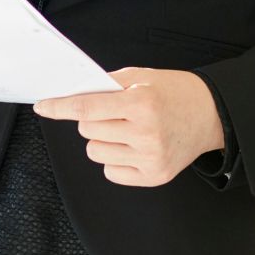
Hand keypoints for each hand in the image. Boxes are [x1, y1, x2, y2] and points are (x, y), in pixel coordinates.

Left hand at [33, 68, 224, 186]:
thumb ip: (108, 84)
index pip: (87, 107)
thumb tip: (73, 94)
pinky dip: (115, 159)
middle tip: (115, 112)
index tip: (43, 106)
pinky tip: (133, 147)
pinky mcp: (154, 177)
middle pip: (88, 130)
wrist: (212, 115)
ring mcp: (150, 158)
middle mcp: (145, 133)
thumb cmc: (175, 92)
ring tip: (126, 130)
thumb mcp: (142, 77)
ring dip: (102, 140)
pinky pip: (110, 171)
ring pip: (95, 152)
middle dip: (93, 119)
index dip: (60, 107)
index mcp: (141, 103)